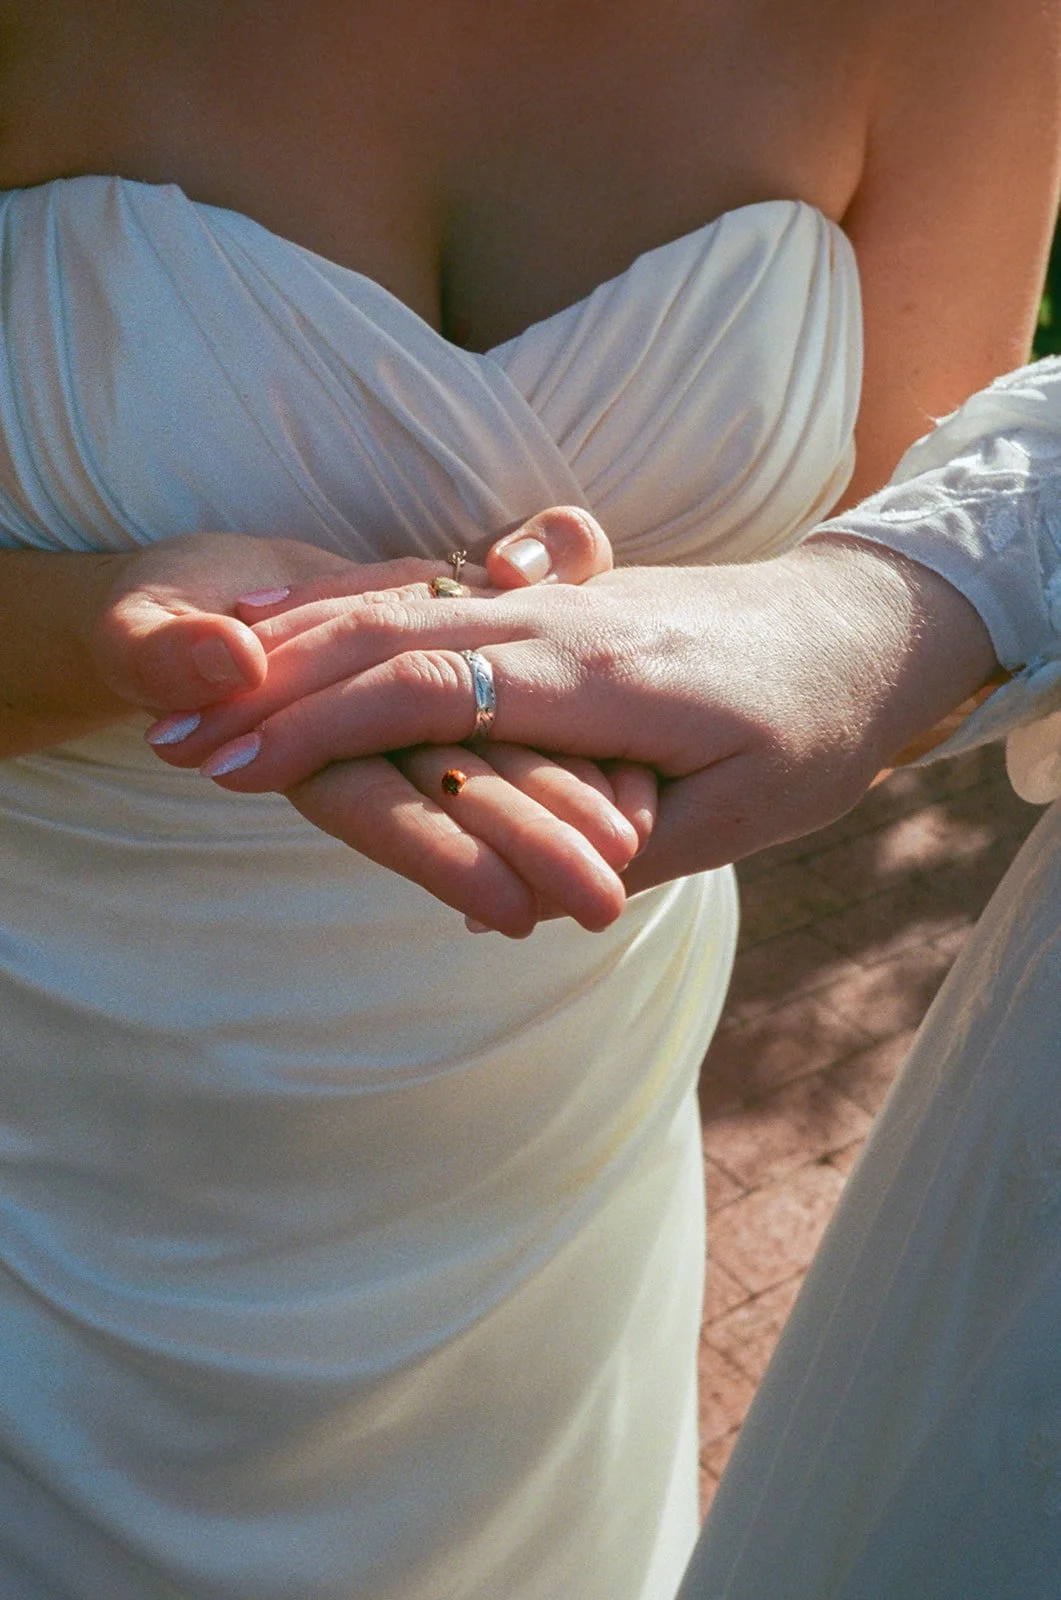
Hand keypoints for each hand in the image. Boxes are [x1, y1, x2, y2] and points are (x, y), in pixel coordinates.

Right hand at [149, 511, 999, 904]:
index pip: (426, 691)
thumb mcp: (739, 812)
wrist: (859, 629)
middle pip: (391, 637)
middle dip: (277, 685)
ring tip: (206, 673)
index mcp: (598, 678)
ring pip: (405, 607)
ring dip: (301, 641)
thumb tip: (527, 881)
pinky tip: (306, 624)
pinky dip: (360, 613)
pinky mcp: (560, 598)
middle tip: (168, 733)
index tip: (227, 763)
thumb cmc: (811, 731)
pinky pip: (439, 598)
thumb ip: (622, 839)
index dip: (320, 728)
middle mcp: (561, 625)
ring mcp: (559, 601)